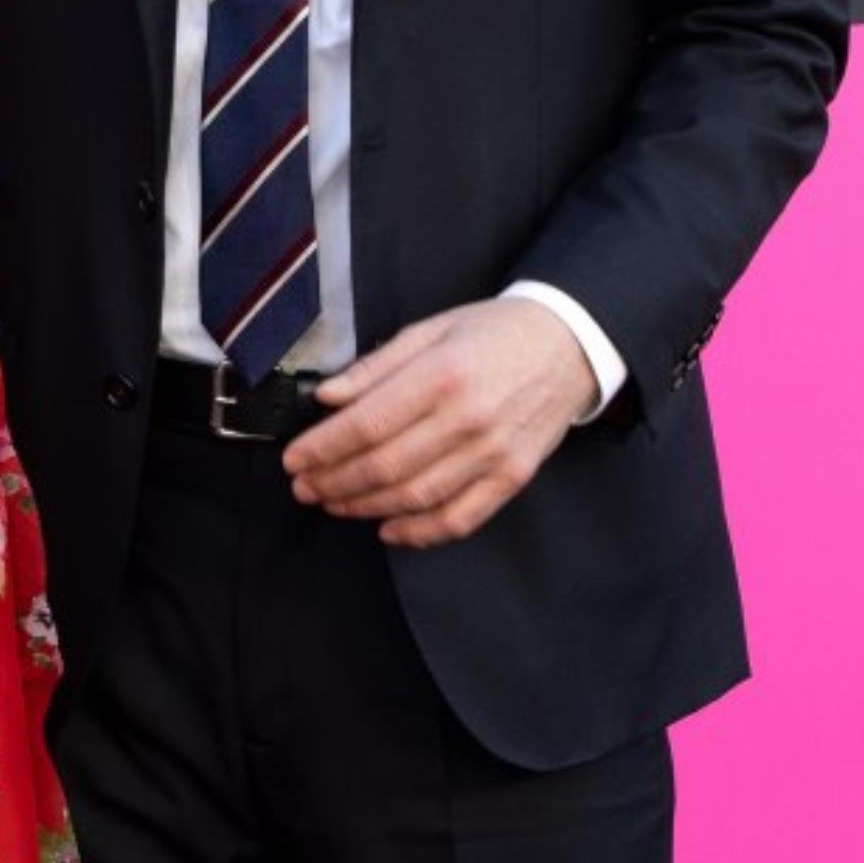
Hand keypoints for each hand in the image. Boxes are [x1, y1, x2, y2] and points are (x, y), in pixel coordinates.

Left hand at [281, 299, 597, 547]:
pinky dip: (420, 532)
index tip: (294, 459)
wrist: (569, 344)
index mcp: (442, 374)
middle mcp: (468, 418)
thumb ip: (375, 366)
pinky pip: (460, 518)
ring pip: (416, 497)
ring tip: (334, 504)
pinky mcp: (513, 477)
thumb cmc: (493, 332)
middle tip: (304, 488)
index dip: (323, 448)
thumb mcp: (430, 330)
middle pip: (385, 466)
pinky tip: (388, 529)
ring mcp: (494, 453)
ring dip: (366, 507)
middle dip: (334, 482)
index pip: (367, 424)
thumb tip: (326, 397)